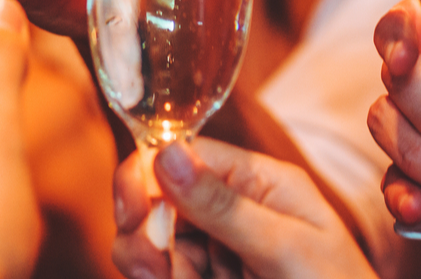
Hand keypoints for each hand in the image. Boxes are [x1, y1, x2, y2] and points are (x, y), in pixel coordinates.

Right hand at [112, 138, 376, 278]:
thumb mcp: (287, 250)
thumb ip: (224, 207)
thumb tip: (166, 153)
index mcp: (261, 183)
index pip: (187, 155)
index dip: (148, 176)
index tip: (133, 213)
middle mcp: (235, 209)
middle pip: (159, 198)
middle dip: (142, 228)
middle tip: (149, 268)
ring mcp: (220, 249)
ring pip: (153, 240)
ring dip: (146, 260)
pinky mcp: (210, 278)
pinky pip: (166, 270)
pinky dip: (159, 276)